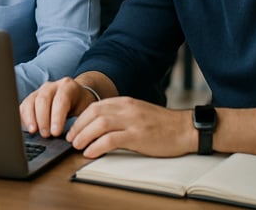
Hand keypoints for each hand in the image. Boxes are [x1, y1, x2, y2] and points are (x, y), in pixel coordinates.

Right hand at [20, 77, 100, 138]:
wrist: (77, 96)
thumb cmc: (82, 105)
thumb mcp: (85, 110)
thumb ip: (79, 120)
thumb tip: (73, 137)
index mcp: (68, 86)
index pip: (60, 100)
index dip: (57, 117)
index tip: (56, 132)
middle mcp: (52, 86)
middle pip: (43, 99)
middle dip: (43, 119)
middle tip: (46, 135)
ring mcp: (40, 91)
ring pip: (31, 101)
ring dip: (31, 118)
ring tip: (34, 131)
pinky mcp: (32, 98)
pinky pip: (24, 106)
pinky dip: (24, 117)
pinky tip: (28, 128)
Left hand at [66, 97, 193, 158]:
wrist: (185, 128)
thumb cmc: (162, 124)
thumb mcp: (137, 112)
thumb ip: (119, 115)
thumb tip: (98, 125)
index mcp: (125, 102)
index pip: (94, 106)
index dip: (79, 118)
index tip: (72, 129)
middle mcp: (127, 108)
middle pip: (93, 113)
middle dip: (77, 127)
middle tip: (70, 139)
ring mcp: (133, 121)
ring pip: (99, 124)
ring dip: (84, 136)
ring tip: (77, 146)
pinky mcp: (139, 136)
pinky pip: (112, 139)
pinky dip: (97, 146)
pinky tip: (90, 152)